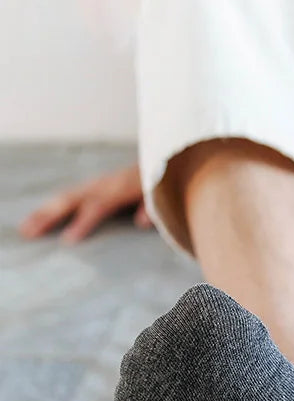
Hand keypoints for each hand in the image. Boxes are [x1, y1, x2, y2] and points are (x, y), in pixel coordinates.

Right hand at [19, 164, 150, 243]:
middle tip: (29, 234)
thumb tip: (142, 222)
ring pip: (65, 198)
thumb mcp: (160, 194)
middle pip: (71, 201)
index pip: (97, 207)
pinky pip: (69, 196)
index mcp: (119, 189)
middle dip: (49, 217)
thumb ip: (151, 208)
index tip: (67, 241)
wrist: (161, 159)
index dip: (82, 223)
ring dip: (44, 213)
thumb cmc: (161, 181)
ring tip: (25, 229)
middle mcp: (103, 185)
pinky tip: (39, 218)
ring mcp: (96, 184)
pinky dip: (52, 206)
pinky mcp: (94, 186)